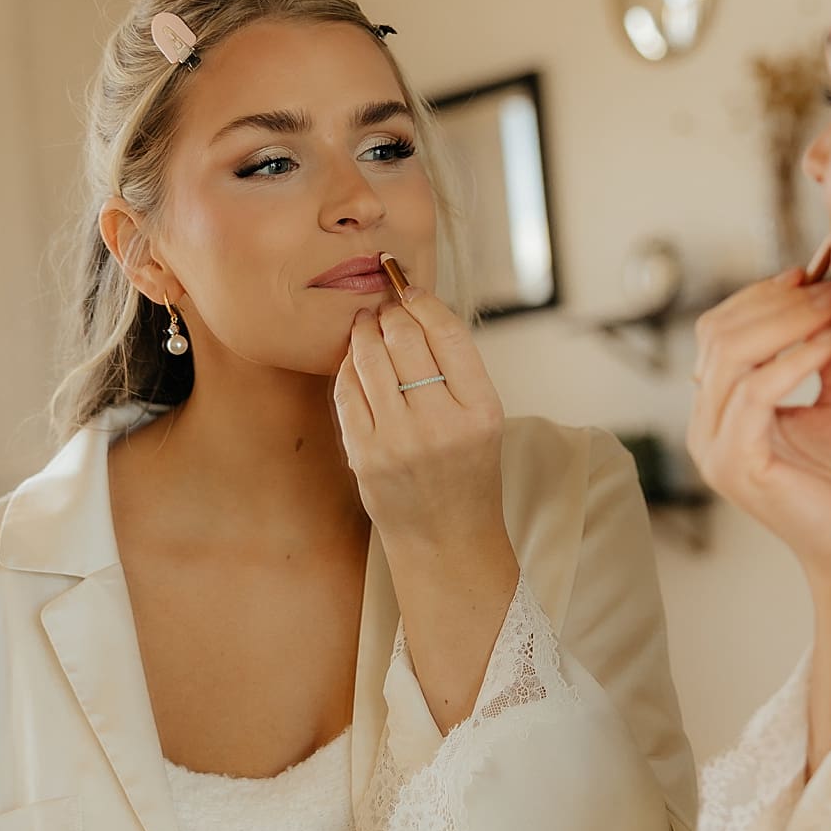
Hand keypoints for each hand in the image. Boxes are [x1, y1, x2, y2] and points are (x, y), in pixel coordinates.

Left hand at [333, 290, 508, 558]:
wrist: (446, 540)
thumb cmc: (467, 473)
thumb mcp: (484, 421)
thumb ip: (456, 371)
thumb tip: (415, 310)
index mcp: (482, 410)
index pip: (449, 334)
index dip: (424, 302)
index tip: (411, 290)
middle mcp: (441, 423)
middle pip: (406, 339)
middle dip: (390, 312)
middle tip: (385, 303)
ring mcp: (399, 441)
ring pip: (370, 359)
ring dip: (364, 331)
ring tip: (366, 323)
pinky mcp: (364, 454)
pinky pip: (347, 392)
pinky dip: (348, 366)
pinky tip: (354, 358)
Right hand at [688, 270, 830, 591]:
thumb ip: (827, 352)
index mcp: (721, 412)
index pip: (720, 332)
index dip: (761, 296)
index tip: (810, 274)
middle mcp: (706, 429)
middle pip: (719, 335)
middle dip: (776, 301)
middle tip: (828, 286)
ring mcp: (715, 449)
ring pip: (732, 356)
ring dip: (788, 322)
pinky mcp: (739, 465)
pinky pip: (755, 392)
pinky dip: (794, 359)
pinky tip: (830, 343)